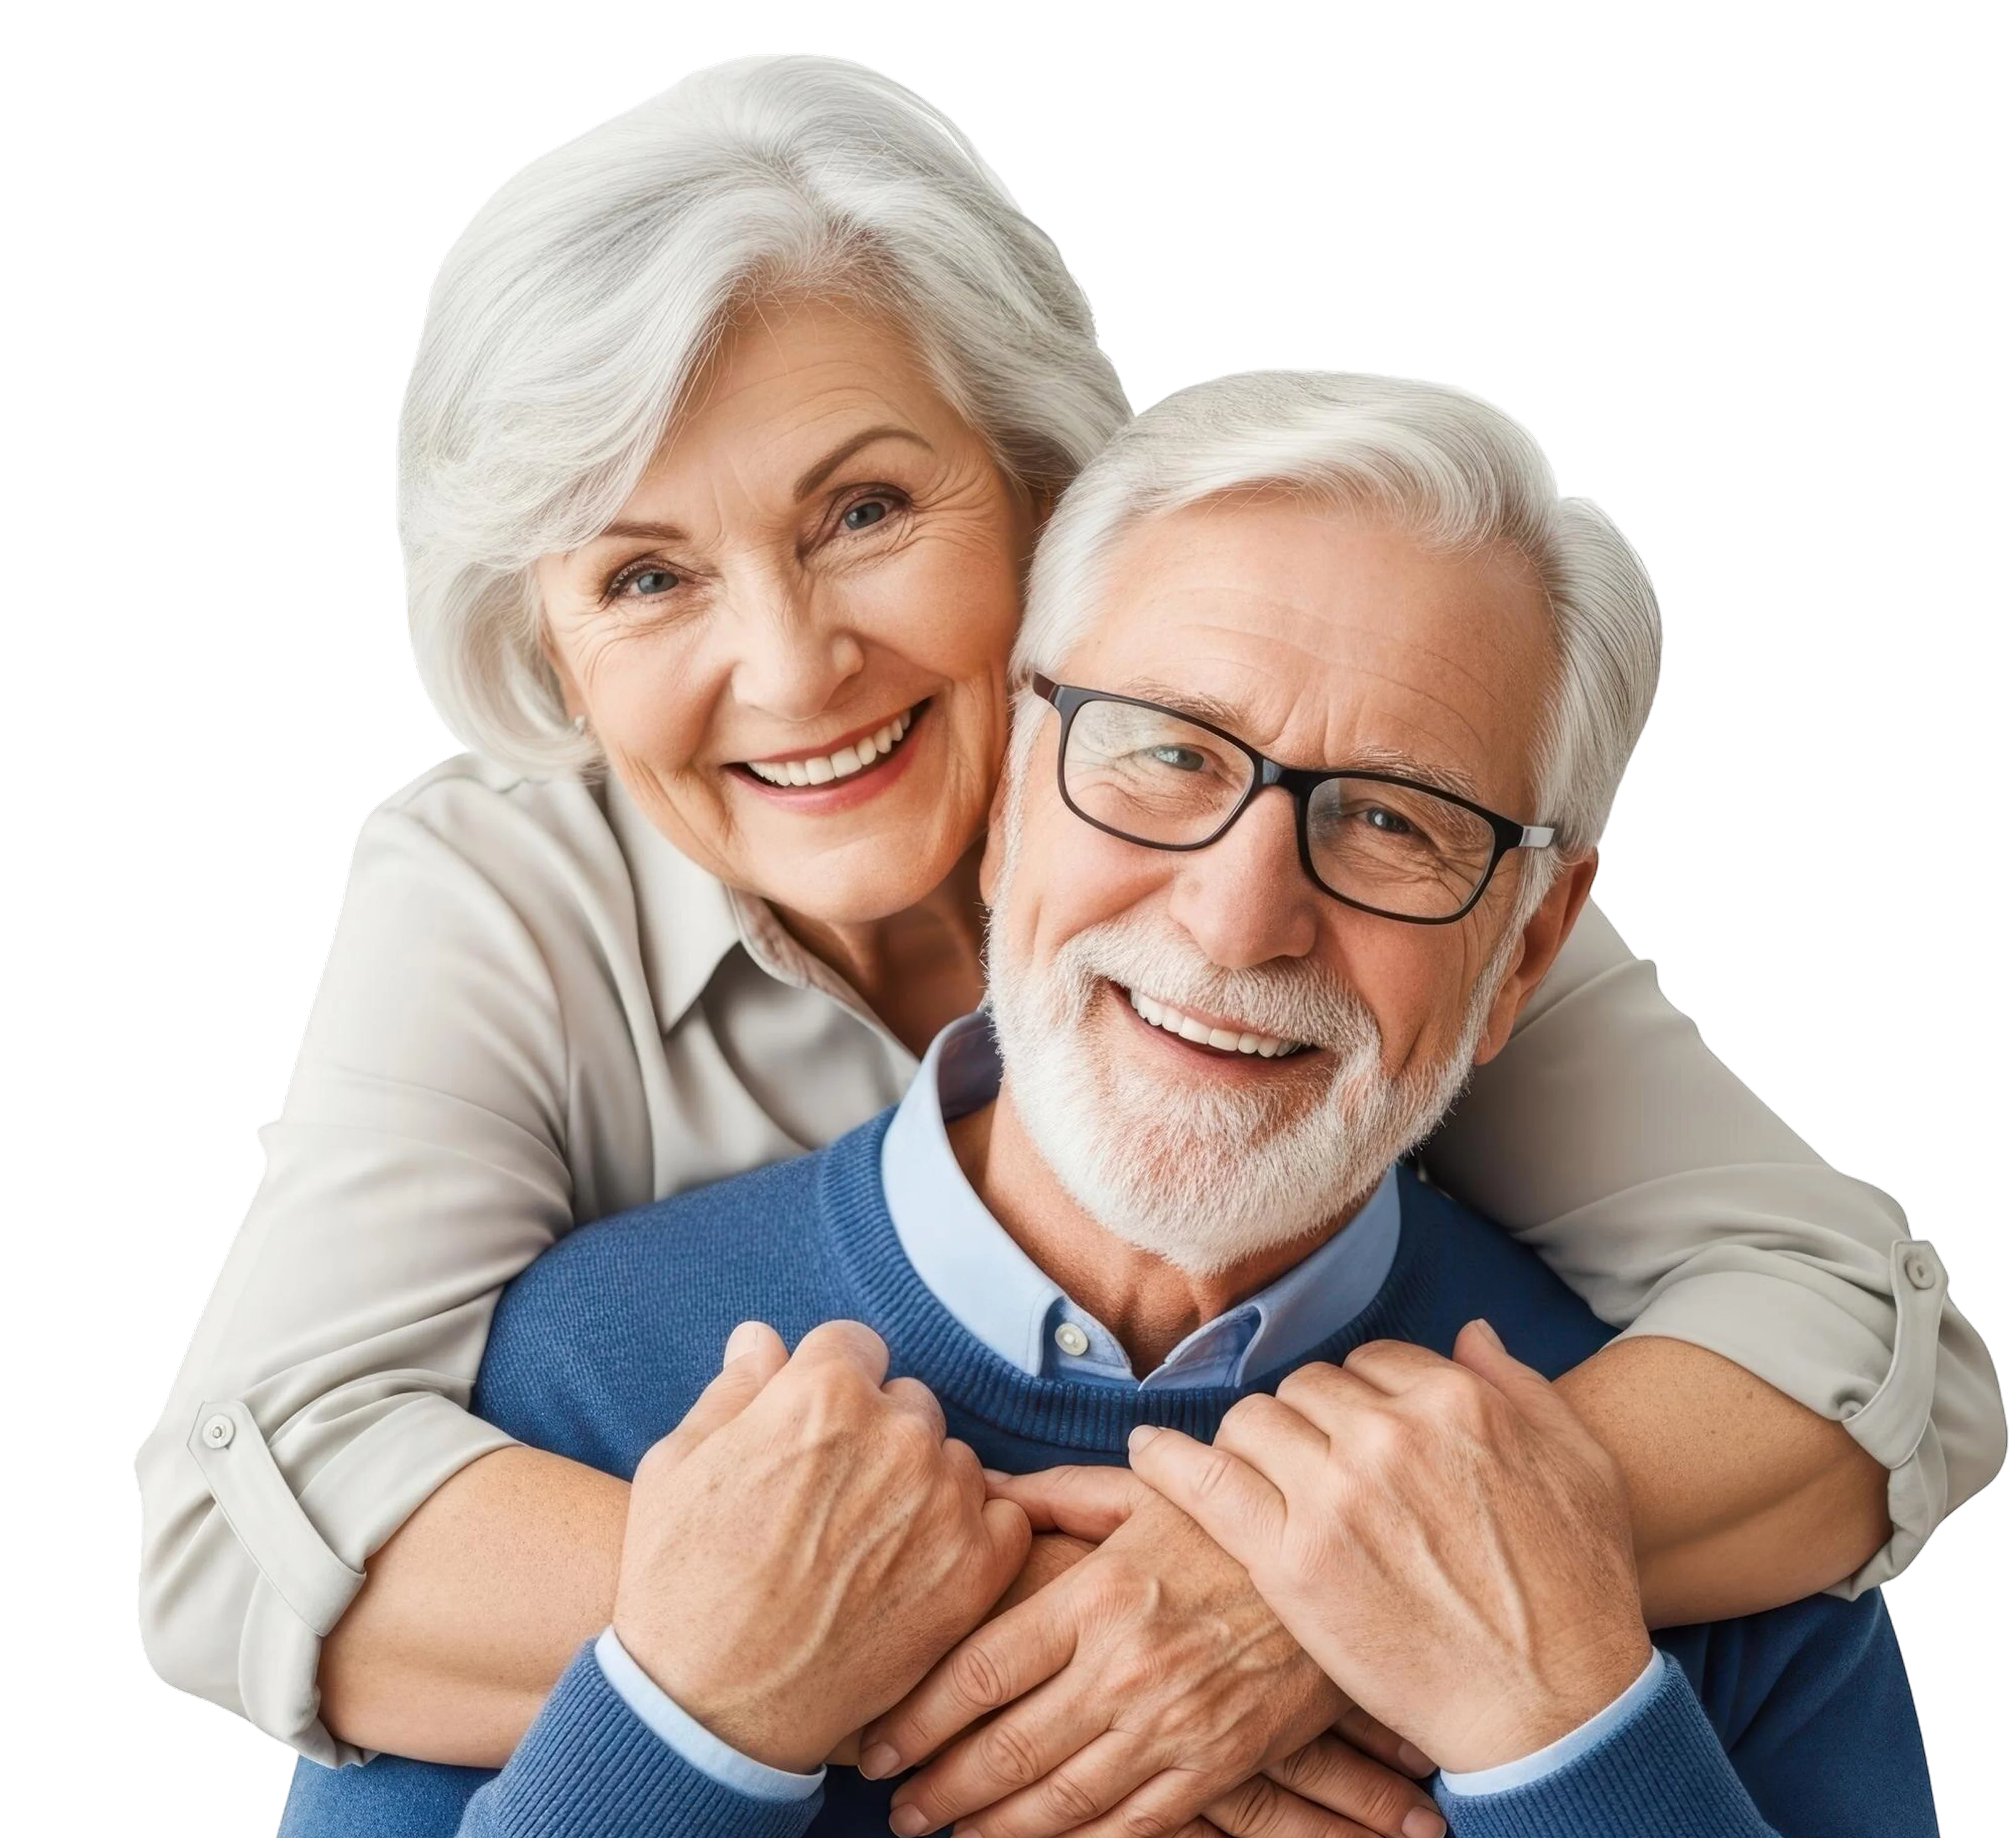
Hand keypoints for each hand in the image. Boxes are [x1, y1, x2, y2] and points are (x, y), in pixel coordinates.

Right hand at [611, 1319, 1029, 1772]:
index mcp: (824, 1391)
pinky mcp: (974, 1571)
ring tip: (867, 1547)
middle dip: (877, 1436)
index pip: (855, 1347)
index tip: (813, 1435)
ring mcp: (942, 1503)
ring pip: (953, 1460)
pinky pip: (1002, 1519)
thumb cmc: (678, 1584)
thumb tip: (761, 1338)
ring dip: (924, 1487)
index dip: (829, 1389)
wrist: (707, 1711)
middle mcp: (896, 1434)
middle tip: (834, 1503)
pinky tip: (920, 1570)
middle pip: (908, 1403)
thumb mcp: (677, 1466)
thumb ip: (734, 1391)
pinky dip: (972, 1538)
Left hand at [861, 1464, 1435, 1837]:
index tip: (873, 1742)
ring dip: (990, 1827)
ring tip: (944, 1833)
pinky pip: (1129, 1825)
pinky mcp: (1213, 1766)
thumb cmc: (1231, 1522)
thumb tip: (979, 1490)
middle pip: (1004, 1748)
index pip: (979, 1672)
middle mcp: (1122, 1668)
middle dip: (938, 1787)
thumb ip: (1054, 1494)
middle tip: (893, 1807)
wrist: (1347, 1569)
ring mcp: (1169, 1726)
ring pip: (1058, 1800)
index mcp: (1096, 1595)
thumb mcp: (1144, 1491)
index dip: (914, 1717)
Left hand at [1129, 1321, 1655, 1773]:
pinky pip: (1206, 1481)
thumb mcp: (1577, 1464)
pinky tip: (1146, 1454)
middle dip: (1308, 1423)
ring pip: (1253, 1424)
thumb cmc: (1577, 1591)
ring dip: (1254, 1446)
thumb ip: (1517, 1385)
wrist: (1556, 1708)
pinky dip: (1168, 1461)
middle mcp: (1388, 1434)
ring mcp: (1335, 1496)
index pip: (1370, 1362)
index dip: (1363, 1402)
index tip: (1360, 1437)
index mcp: (1454, 1400)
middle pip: (1305, 1390)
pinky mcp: (1292, 1561)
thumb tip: (1470, 1332)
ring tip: (1259, 1480)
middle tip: (1313, 1469)